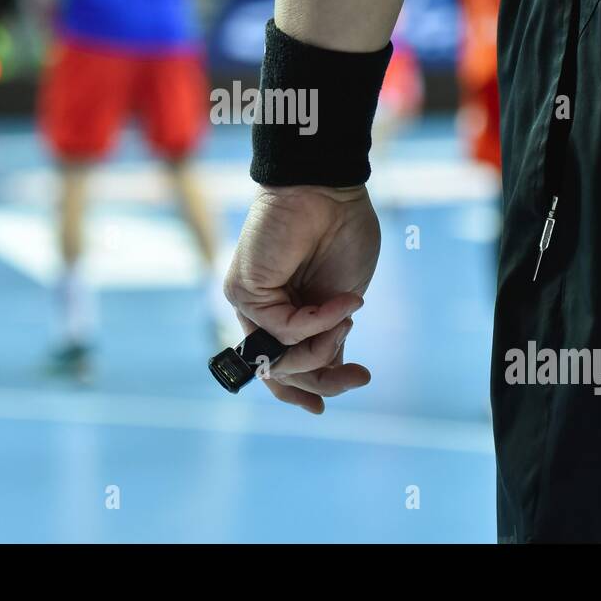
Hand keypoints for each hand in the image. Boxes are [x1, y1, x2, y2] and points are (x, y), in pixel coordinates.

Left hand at [223, 184, 379, 412]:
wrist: (329, 190)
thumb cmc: (341, 233)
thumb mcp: (343, 299)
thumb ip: (332, 336)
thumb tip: (332, 373)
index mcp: (286, 312)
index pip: (282, 366)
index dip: (302, 391)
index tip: (325, 410)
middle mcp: (261, 311)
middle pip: (278, 371)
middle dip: (321, 380)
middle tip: (358, 377)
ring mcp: (249, 302)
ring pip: (279, 357)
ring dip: (323, 347)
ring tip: (349, 319)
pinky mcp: (242, 290)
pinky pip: (283, 329)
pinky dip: (318, 322)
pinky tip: (342, 304)